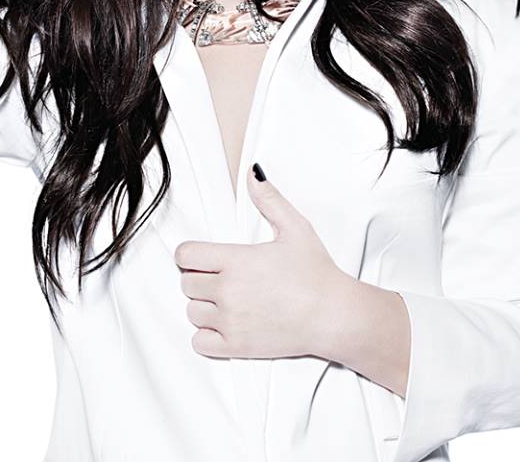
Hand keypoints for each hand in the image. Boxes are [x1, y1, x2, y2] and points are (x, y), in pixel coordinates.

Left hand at [175, 165, 357, 359]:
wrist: (334, 316)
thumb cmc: (317, 273)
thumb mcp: (295, 227)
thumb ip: (269, 199)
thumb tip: (253, 173)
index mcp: (236, 260)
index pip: (185, 255)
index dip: (191, 254)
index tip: (205, 257)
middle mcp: (228, 291)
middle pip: (187, 283)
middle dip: (200, 278)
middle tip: (223, 277)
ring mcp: (231, 321)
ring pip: (192, 311)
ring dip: (204, 305)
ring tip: (228, 300)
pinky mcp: (237, 347)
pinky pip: (200, 342)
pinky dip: (207, 335)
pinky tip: (225, 325)